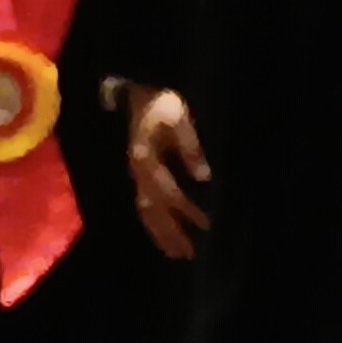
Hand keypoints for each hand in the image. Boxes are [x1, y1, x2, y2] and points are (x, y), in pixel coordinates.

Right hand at [128, 89, 210, 259]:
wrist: (134, 88)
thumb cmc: (159, 100)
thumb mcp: (178, 117)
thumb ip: (190, 147)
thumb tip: (204, 177)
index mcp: (147, 159)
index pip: (170, 193)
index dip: (188, 210)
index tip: (206, 225)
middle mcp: (138, 172)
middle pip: (153, 210)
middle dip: (171, 233)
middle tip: (189, 254)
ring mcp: (135, 173)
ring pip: (146, 210)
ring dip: (161, 233)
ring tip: (177, 252)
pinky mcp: (138, 172)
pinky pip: (144, 203)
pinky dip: (154, 221)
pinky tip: (165, 231)